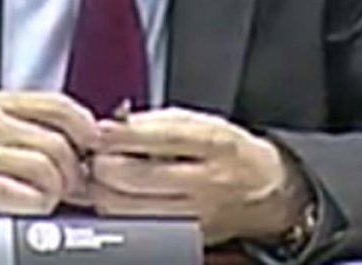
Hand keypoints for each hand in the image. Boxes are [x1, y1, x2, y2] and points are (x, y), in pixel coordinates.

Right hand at [0, 90, 98, 214]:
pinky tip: (26, 208)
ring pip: (48, 169)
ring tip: (42, 198)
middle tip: (67, 187)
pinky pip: (29, 195)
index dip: (85, 129)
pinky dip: (37, 206)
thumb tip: (85, 141)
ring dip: (54, 191)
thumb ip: (30, 127)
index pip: (60, 106)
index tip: (90, 148)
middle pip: (60, 143)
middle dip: (71, 172)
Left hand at [88, 107, 308, 244]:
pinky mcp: (186, 238)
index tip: (100, 131)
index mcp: (212, 143)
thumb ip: (156, 123)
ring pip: (131, 209)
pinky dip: (119, 213)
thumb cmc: (227, 151)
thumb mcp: (199, 123)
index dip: (123, 135)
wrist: (266, 190)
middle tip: (95, 156)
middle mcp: (206, 182)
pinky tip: (117, 198)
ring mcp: (196, 214)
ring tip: (102, 178)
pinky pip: (139, 227)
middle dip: (104, 165)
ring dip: (104, 192)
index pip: (161, 138)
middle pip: (138, 178)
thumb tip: (112, 127)